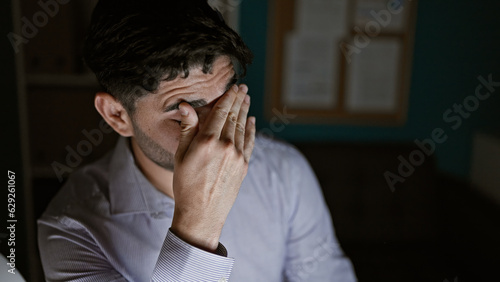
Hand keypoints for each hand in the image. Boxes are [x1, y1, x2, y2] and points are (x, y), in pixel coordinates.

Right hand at [170, 84, 255, 251]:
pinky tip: (252, 121)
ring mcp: (237, 156)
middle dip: (238, 100)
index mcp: (207, 141)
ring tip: (246, 99)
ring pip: (242, 128)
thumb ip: (187, 129)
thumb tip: (186, 105)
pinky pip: (249, 143)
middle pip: (233, 117)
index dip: (227, 98)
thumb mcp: (180, 155)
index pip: (220, 112)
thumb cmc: (185, 184)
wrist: (201, 213)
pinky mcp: (243, 166)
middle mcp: (225, 146)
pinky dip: (251, 130)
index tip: (233, 87)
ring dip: (245, 112)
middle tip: (243, 88)